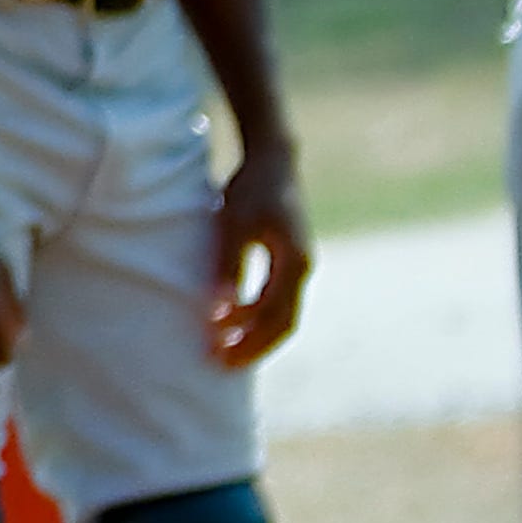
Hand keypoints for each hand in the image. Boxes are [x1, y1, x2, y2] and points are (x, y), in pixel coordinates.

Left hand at [210, 134, 313, 367]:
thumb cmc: (252, 187)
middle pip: (283, 323)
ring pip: (281, 313)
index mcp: (295, 263)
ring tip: (221, 348)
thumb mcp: (233, 225)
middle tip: (220, 364)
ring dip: (254, 333)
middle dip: (253, 347)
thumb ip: (229, 266)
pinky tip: (230, 320)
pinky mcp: (288, 258)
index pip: (275, 318)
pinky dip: (255, 314)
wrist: (272, 158)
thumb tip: (221, 311)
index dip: (248, 340)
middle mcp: (302, 268)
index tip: (219, 354)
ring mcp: (298, 264)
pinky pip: (276, 298)